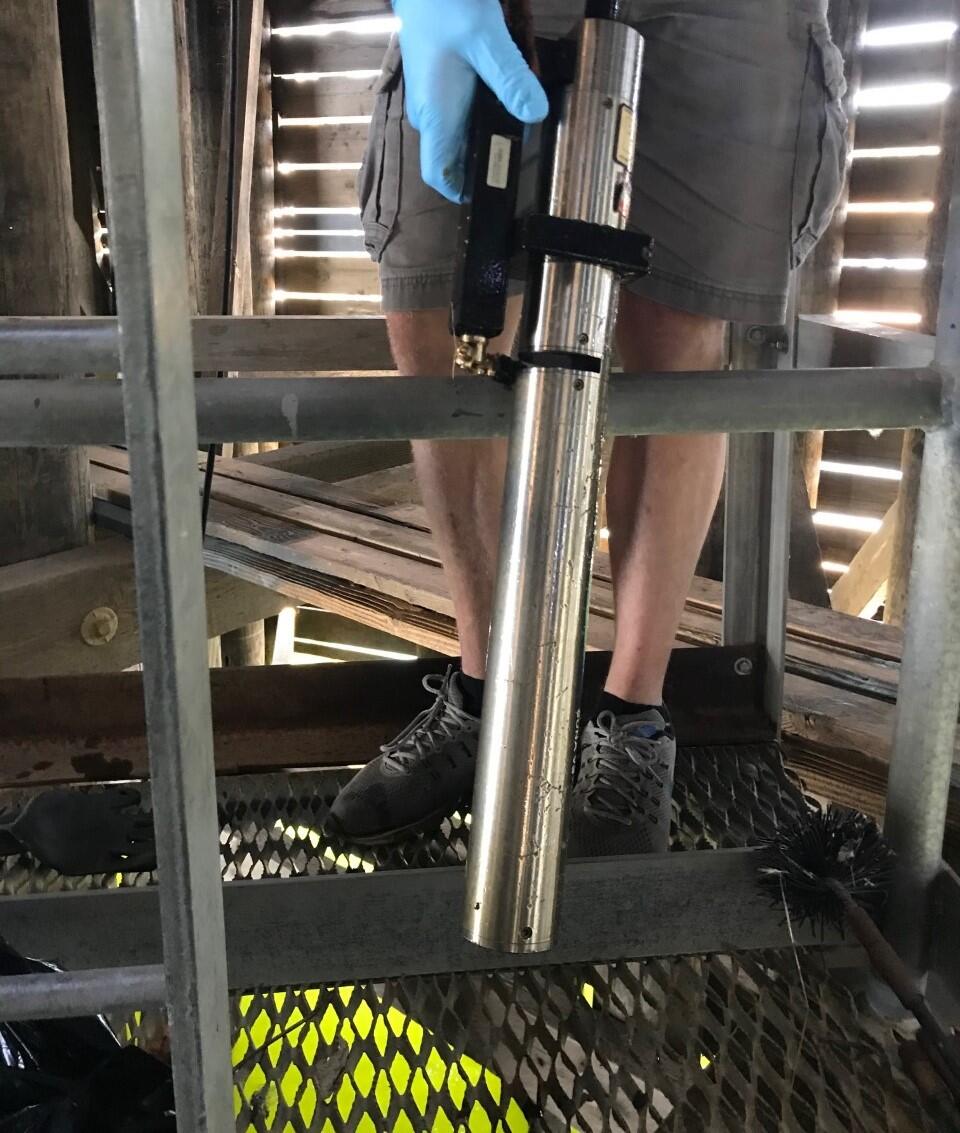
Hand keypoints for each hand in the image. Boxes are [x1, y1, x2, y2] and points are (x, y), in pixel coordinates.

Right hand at [394, 0, 547, 201]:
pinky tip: (500, 97)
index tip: (487, 194)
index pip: (438, 173)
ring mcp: (430, 100)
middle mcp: (429, 114)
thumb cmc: (445, 6)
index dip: (460, 191)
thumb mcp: (487, 42)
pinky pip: (456, 114)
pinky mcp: (436, 85)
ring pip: (456, 135)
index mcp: (436, 115)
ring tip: (513, 124)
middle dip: (483, 160)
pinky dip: (477, 115)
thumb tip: (536, 114)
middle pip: (453, 157)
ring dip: (483, 136)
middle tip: (516, 153)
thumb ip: (511, 79)